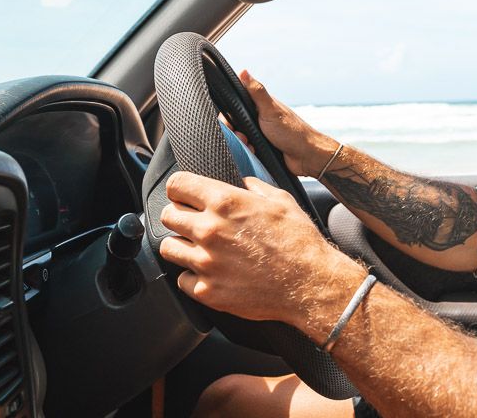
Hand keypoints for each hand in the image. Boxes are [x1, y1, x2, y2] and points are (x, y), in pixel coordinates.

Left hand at [158, 171, 346, 322]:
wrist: (309, 283)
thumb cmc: (298, 242)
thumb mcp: (280, 200)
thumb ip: (253, 187)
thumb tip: (241, 183)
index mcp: (225, 202)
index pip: (177, 185)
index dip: (180, 189)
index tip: (184, 195)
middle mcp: (209, 230)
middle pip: (167, 215)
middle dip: (180, 216)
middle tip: (195, 223)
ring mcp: (205, 263)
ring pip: (168, 248)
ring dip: (182, 246)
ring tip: (200, 249)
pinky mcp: (207, 291)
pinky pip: (182, 279)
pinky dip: (193, 277)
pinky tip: (210, 273)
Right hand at [232, 70, 338, 177]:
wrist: (306, 157)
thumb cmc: (292, 132)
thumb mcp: (271, 110)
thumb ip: (256, 92)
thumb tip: (244, 71)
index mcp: (259, 106)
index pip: (233, 107)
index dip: (228, 117)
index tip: (230, 125)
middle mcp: (258, 119)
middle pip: (233, 125)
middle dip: (235, 134)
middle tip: (244, 139)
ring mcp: (259, 134)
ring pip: (238, 139)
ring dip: (241, 145)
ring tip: (251, 148)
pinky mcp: (261, 148)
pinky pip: (246, 151)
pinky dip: (247, 153)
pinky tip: (254, 153)